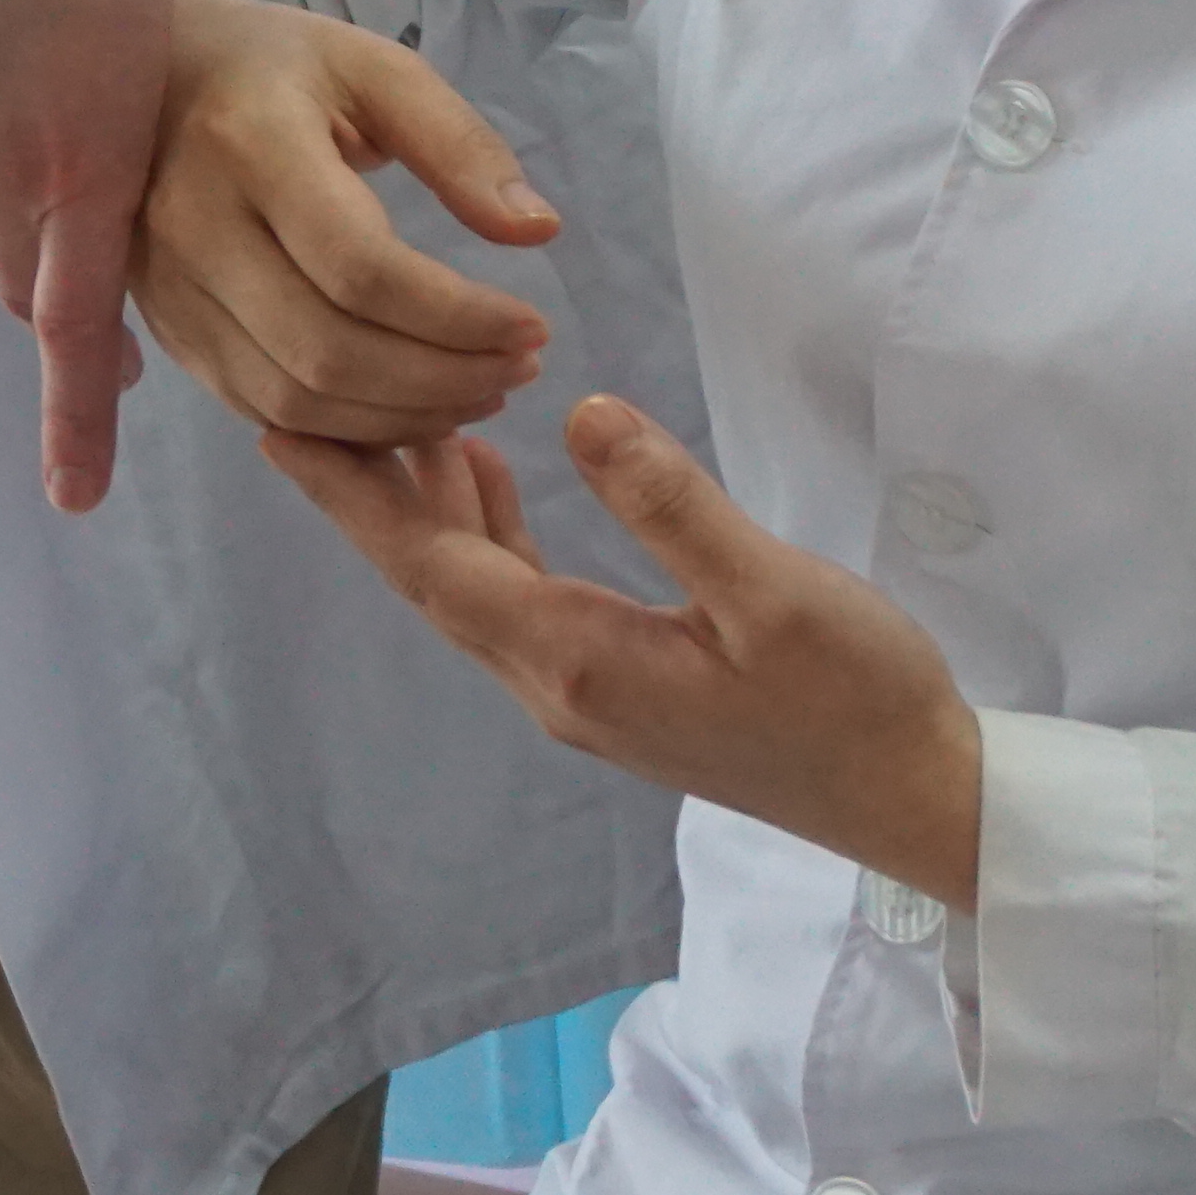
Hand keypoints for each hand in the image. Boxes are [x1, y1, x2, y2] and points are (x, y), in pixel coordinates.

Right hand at [134, 0, 559, 443]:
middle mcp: (195, 228)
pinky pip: (262, 409)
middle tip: (519, 369)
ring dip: (402, 417)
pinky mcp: (168, 332)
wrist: (145, 81)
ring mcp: (171, 291)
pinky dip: (348, 428)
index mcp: (250, 144)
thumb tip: (538, 230)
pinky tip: (410, 406)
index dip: (457, 317)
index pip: (360, 268)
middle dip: (441, 379)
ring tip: (479, 391)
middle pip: (328, 351)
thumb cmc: (276, 67)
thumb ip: (459, 144)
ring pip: (295, 399)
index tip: (532, 326)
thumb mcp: (374, 69)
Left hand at [266, 396, 981, 906]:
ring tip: (392, 409)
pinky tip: (492, 474)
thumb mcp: (772, 593)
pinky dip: (490, 532)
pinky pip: (520, 601)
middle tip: (306, 396)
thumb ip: (673, 504)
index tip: (282, 431)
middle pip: (433, 579)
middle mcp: (560, 686)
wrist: (912, 798)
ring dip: (428, 507)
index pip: (436, 567)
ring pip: (474, 590)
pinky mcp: (622, 686)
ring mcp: (589, 693)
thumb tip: (580, 413)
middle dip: (366, 492)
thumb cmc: (855, 696)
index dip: (357, 496)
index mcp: (579, 660)